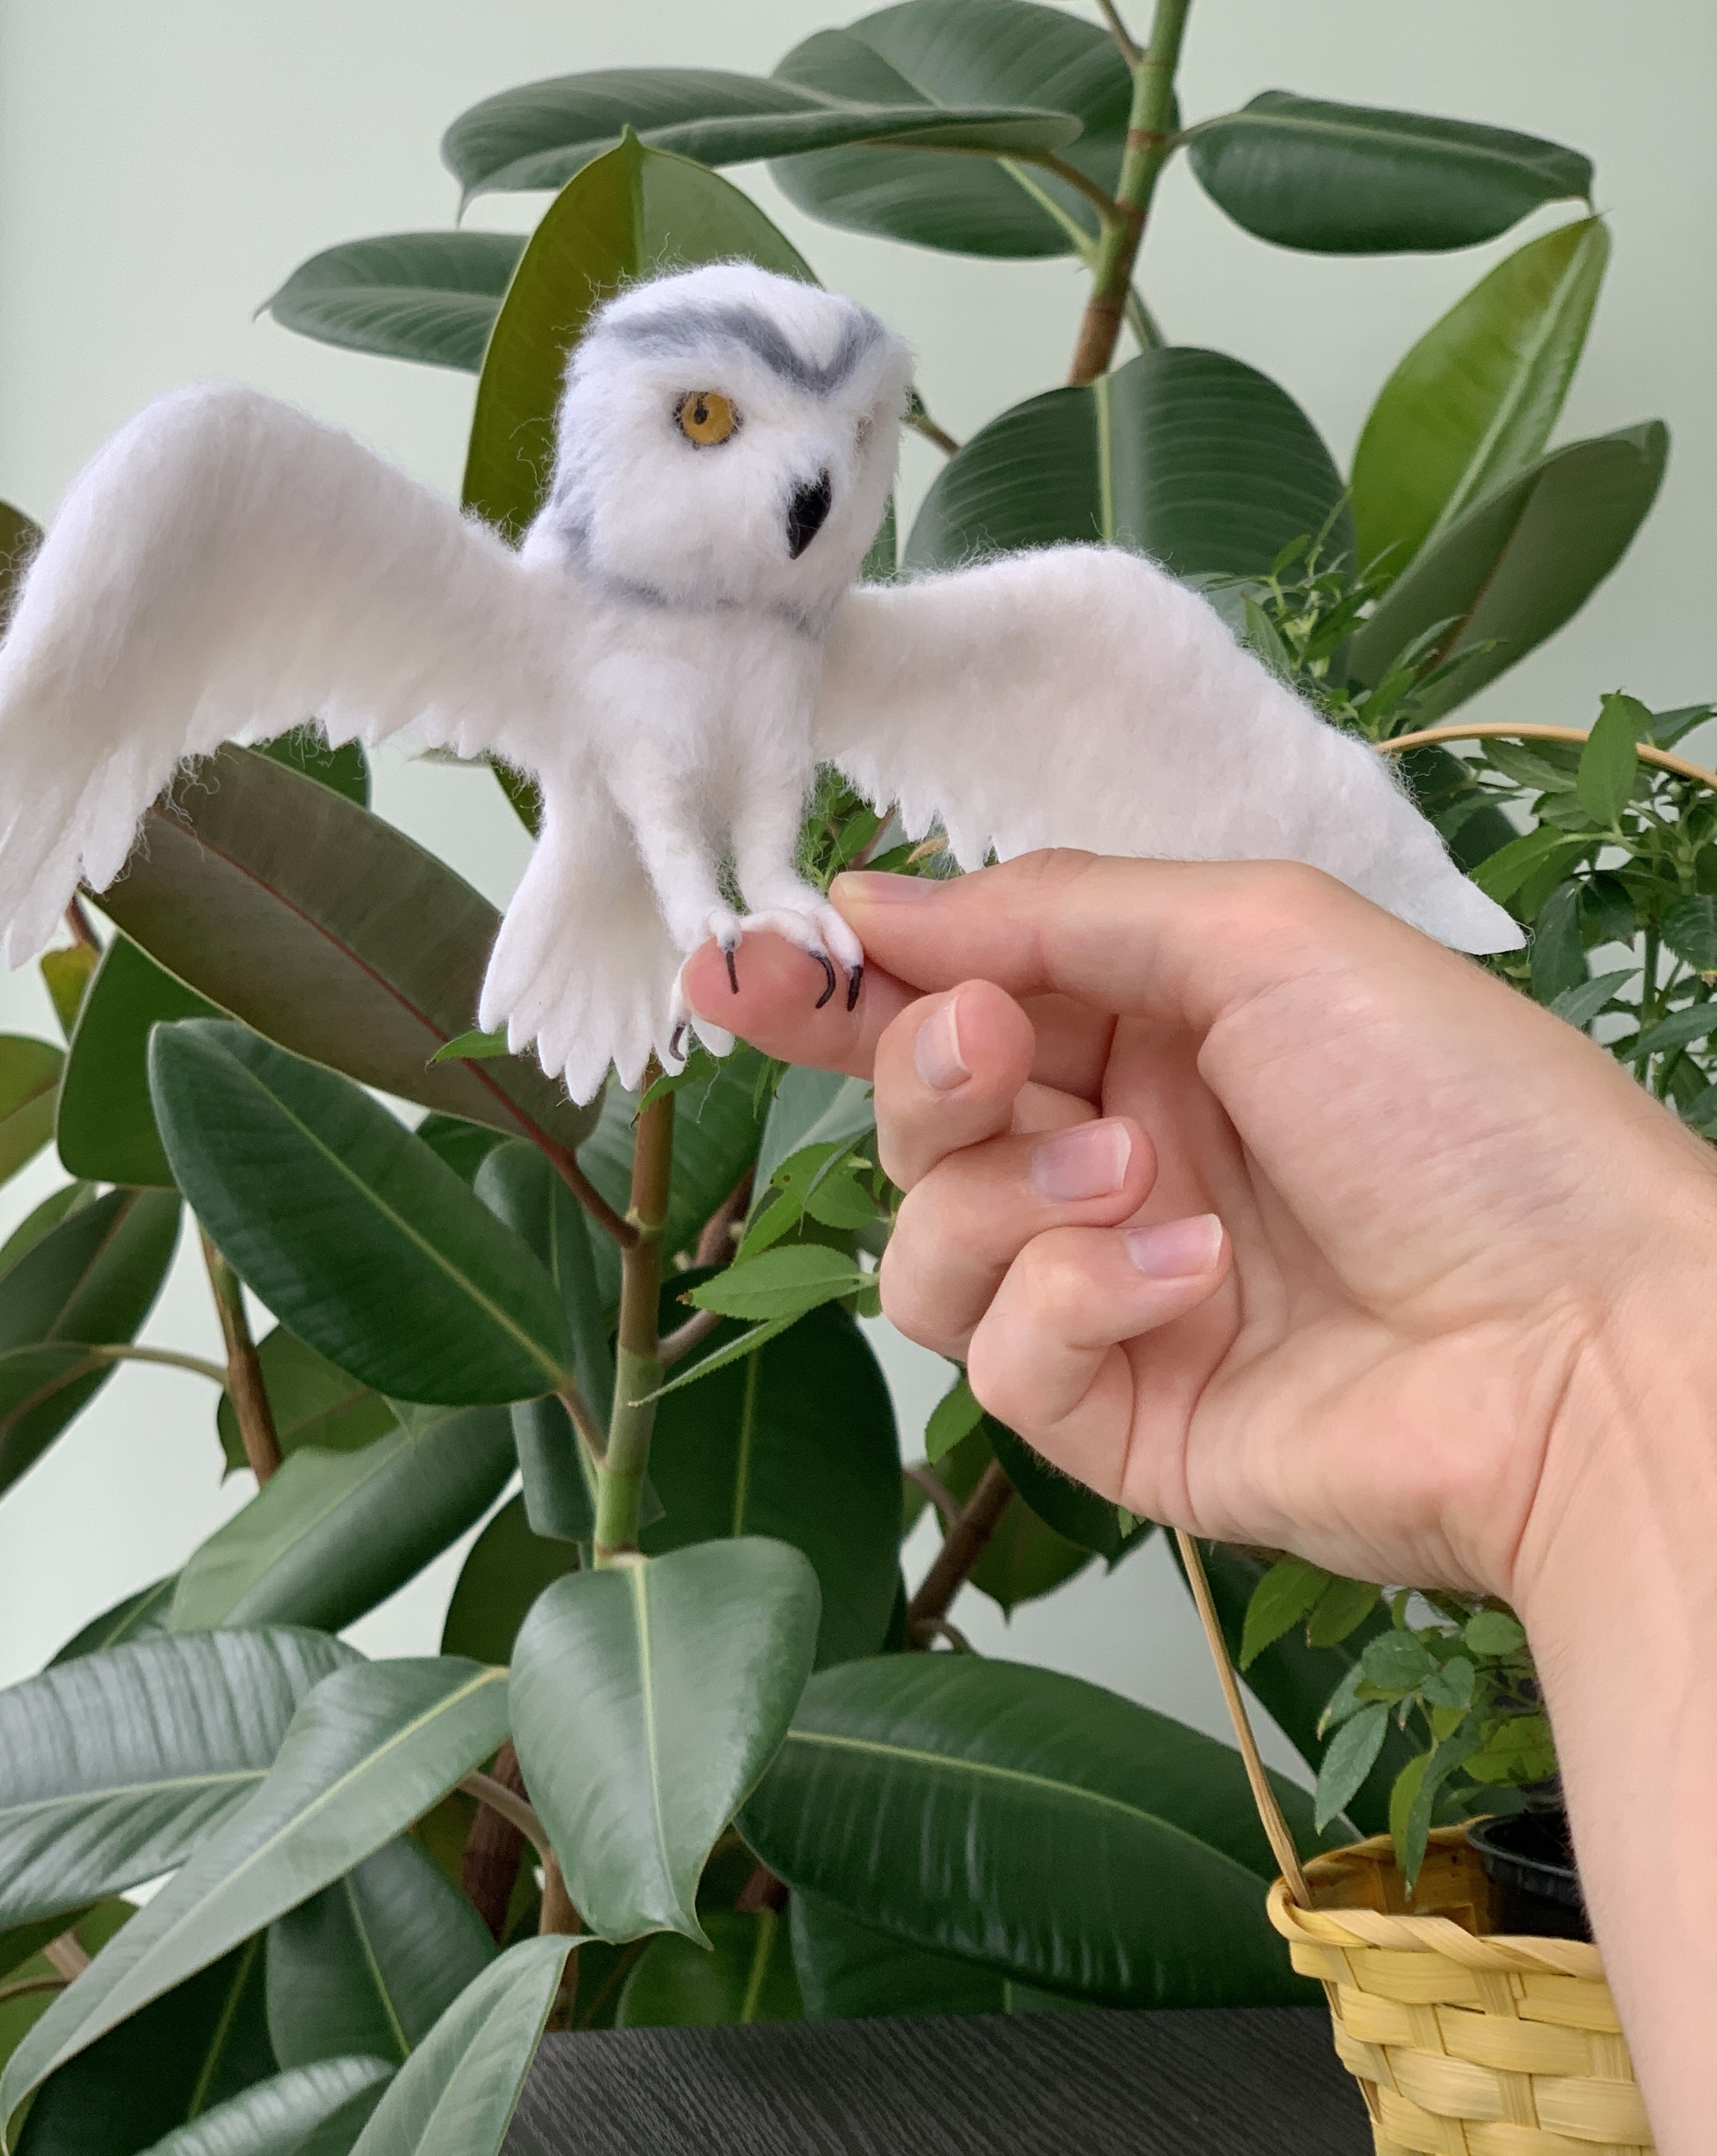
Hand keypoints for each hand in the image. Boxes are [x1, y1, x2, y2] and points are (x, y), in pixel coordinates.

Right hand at [682, 851, 1716, 1604]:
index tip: (738, 970)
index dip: (839, 986)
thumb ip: (1053, 912)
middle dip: (927, 1073)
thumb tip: (871, 901)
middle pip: (917, 1116)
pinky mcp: (1118, 1419)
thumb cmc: (1457, 1107)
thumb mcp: (1261, 938)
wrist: (1583, 1339)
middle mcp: (1120, 1154)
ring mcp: (1114, 1293)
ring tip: (1141, 1184)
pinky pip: (1001, 1358)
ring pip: (927, 1245)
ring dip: (1008, 1201)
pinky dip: (1075, 1307)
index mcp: (1159, 1027)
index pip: (958, 996)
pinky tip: (1190, 1284)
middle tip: (997, 1053)